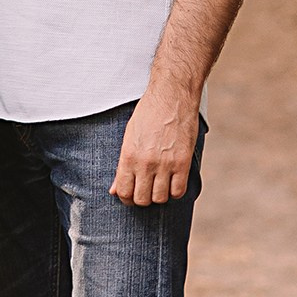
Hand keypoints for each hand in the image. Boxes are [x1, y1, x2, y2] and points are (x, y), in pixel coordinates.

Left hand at [111, 82, 197, 206]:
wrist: (172, 97)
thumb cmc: (148, 114)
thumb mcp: (129, 137)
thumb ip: (122, 165)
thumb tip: (113, 190)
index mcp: (128, 156)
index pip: (123, 191)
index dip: (126, 198)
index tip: (130, 195)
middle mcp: (145, 163)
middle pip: (141, 199)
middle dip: (141, 199)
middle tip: (145, 191)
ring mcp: (165, 164)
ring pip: (160, 198)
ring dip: (158, 196)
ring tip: (159, 186)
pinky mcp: (183, 162)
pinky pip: (179, 191)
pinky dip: (175, 192)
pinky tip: (172, 182)